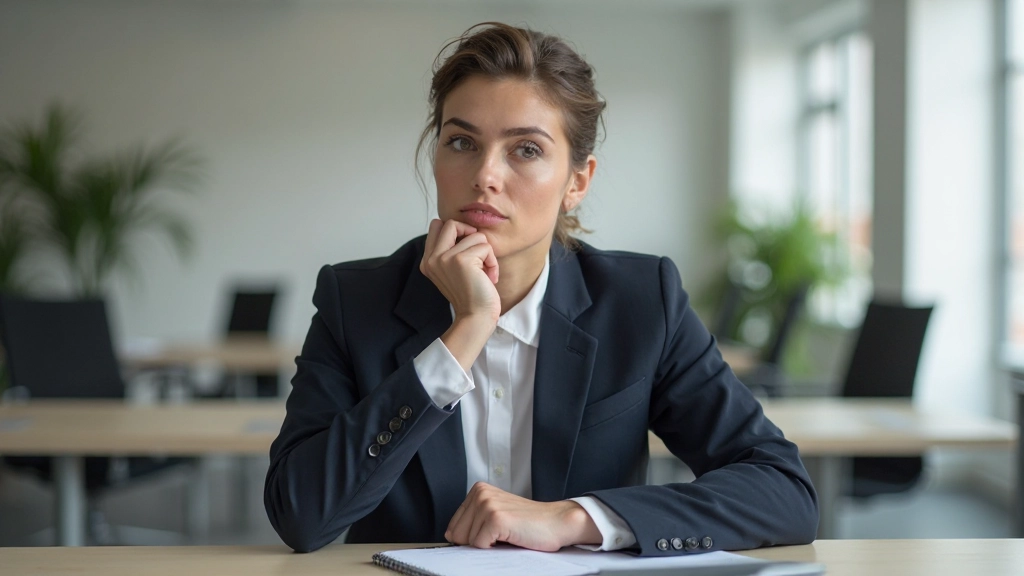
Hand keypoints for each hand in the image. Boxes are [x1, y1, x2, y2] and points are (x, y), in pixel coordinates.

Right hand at [420, 219, 500, 324]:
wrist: (476, 317)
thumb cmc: (472, 295)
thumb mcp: (454, 271)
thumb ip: (451, 251)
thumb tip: (466, 228)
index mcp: (428, 261)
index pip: (437, 226)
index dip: (457, 232)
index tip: (468, 250)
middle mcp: (431, 258)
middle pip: (451, 223)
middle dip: (470, 234)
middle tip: (478, 253)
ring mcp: (444, 258)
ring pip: (474, 234)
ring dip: (486, 252)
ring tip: (484, 272)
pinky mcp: (460, 260)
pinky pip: (485, 246)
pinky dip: (492, 261)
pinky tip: (489, 277)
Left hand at [445, 482, 601, 551]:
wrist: (557, 523)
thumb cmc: (528, 524)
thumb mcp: (495, 516)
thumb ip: (472, 521)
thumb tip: (450, 536)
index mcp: (478, 490)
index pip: (453, 526)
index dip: (471, 538)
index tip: (491, 535)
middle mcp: (480, 494)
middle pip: (457, 535)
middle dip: (477, 542)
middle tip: (501, 535)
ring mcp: (487, 504)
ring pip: (468, 542)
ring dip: (488, 545)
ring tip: (507, 535)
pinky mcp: (496, 518)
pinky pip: (480, 545)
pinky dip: (494, 549)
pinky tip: (510, 537)